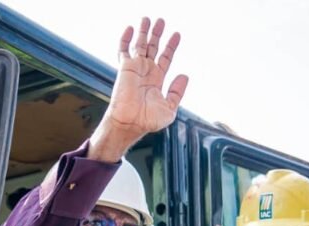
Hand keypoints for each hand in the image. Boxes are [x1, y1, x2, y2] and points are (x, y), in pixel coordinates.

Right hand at [88, 17, 188, 161]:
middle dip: (157, 34)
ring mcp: (135, 69)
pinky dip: (126, 39)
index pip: (166, 58)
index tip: (176, 34)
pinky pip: (124, 50)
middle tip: (161, 21)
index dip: (171, 46)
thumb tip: (184, 75)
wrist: (130, 123)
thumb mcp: (170, 108)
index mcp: (157, 80)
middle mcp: (146, 72)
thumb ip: (177, 92)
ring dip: (144, 32)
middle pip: (153, 47)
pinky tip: (130, 28)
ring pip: (140, 45)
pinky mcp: (125, 68)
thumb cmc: (148, 121)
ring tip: (148, 19)